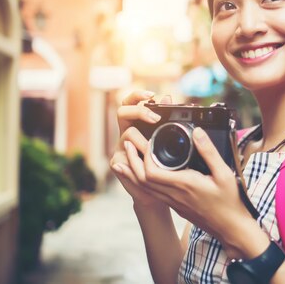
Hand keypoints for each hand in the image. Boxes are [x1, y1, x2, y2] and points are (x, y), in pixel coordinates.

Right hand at [110, 90, 170, 207]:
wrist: (158, 189)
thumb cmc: (164, 162)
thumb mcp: (167, 139)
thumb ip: (166, 118)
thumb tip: (167, 96)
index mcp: (136, 123)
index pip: (130, 102)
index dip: (137, 95)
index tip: (152, 95)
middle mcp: (125, 132)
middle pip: (122, 112)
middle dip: (139, 111)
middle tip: (155, 118)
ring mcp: (120, 147)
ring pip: (128, 134)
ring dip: (144, 140)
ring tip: (155, 149)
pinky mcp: (116, 162)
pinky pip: (126, 156)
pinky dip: (139, 159)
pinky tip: (146, 163)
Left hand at [125, 126, 259, 250]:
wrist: (230, 228)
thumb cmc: (229, 202)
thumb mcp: (224, 173)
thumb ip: (209, 152)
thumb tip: (197, 132)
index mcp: (184, 185)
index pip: (151, 173)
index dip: (143, 157)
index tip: (145, 141)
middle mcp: (174, 195)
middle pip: (142, 180)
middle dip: (131, 160)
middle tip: (127, 143)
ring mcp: (173, 202)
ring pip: (145, 188)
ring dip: (133, 171)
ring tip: (127, 156)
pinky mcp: (176, 206)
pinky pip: (153, 193)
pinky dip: (142, 181)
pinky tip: (142, 173)